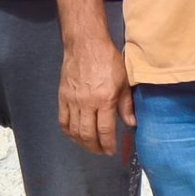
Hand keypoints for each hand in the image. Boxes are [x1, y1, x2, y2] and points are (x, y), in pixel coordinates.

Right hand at [59, 39, 131, 155]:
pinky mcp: (62, 96)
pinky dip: (68, 132)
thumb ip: (127, 104)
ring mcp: (72, 100)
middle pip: (88, 134)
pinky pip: (63, 120)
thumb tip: (132, 123)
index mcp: (104, 99)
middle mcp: (87, 103)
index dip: (108, 144)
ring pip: (74, 131)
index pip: (105, 130)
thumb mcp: (124, 81)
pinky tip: (75, 135)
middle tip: (102, 151)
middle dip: (95, 147)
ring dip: (82, 142)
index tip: (111, 151)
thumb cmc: (108, 59)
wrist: (86, 44)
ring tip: (90, 145)